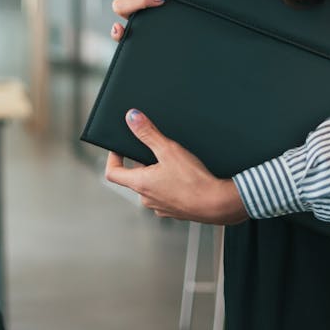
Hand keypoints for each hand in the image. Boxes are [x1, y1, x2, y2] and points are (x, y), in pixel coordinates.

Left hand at [105, 110, 248, 225]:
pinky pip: (166, 195)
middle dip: (142, 162)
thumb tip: (132, 118)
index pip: (113, 173)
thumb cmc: (193, 180)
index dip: (114, 158)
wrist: (216, 203)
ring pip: (151, 186)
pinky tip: (185, 177)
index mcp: (140, 184)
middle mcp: (146, 198)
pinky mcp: (174, 211)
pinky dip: (170, 185)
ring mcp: (160, 207)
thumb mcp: (168, 150)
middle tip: (155, 150)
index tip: (119, 148)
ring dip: (157, 174)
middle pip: (134, 177)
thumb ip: (148, 133)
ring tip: (174, 163)